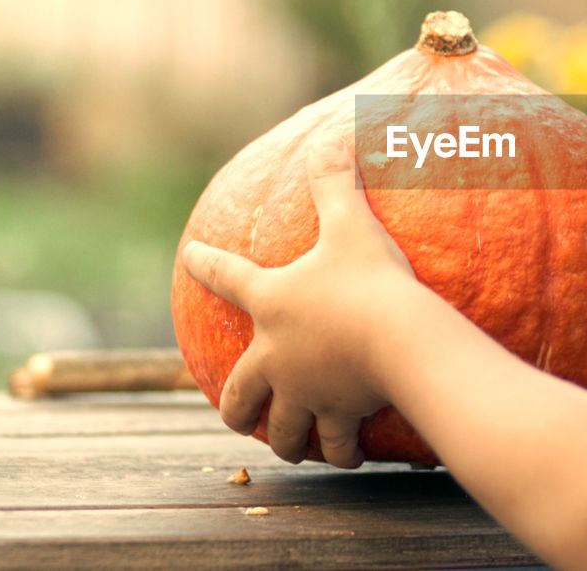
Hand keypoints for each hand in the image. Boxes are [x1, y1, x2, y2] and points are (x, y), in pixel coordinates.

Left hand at [181, 127, 421, 467]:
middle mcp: (276, 356)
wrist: (399, 339)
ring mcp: (304, 391)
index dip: (206, 263)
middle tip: (240, 413)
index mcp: (272, 303)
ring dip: (288, 439)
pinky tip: (349, 452)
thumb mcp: (352, 223)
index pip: (227, 276)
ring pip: (285, 430)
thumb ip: (336, 181)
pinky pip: (337, 444)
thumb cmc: (370, 279)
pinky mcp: (337, 415)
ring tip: (298, 444)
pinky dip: (341, 451)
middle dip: (238, 408)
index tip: (188, 257)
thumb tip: (333, 134)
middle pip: (241, 393)